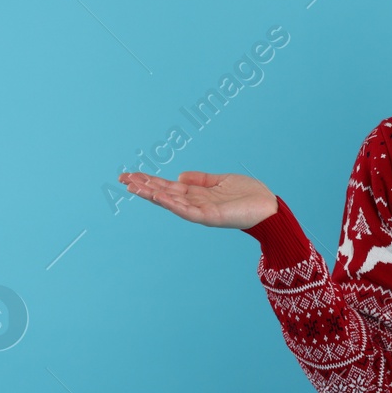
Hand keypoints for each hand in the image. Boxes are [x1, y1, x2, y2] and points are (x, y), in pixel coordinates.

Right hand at [117, 170, 277, 229]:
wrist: (269, 208)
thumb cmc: (249, 195)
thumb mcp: (221, 181)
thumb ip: (201, 180)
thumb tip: (178, 177)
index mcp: (197, 195)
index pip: (168, 187)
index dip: (150, 180)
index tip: (131, 175)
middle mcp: (195, 204)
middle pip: (164, 193)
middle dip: (144, 186)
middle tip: (122, 179)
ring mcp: (201, 211)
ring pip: (171, 202)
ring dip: (152, 194)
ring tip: (134, 187)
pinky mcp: (209, 217)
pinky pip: (186, 210)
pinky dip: (172, 203)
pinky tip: (158, 196)